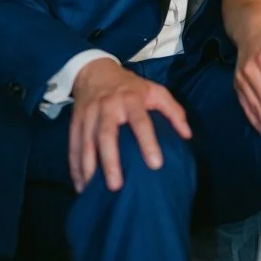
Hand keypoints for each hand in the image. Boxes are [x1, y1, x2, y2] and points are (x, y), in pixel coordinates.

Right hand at [68, 58, 191, 193]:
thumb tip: (187, 135)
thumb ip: (173, 111)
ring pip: (86, 142)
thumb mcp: (155, 90)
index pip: (140, 121)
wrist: (95, 70)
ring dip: (89, 167)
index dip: (148, 142)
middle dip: (110, 161)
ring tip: (93, 190)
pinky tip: (81, 185)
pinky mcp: (75, 122)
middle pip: (106, 135)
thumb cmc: (130, 86)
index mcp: (129, 99)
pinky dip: (75, 166)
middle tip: (116, 185)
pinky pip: (73, 145)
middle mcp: (107, 107)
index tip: (156, 164)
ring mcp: (89, 114)